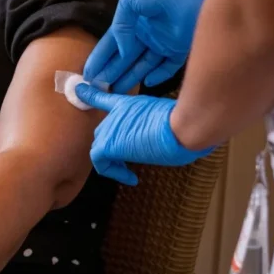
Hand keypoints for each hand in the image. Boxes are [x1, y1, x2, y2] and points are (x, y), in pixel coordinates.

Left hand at [75, 87, 213, 184]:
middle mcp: (115, 114)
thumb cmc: (185, 120)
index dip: (93, 98)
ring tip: (125, 170)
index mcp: (128, 103)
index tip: (84, 95)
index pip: (104, 100)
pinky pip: (101, 162)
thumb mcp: (172, 113)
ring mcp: (111, 129)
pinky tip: (131, 178)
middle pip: (104, 129)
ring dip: (112, 159)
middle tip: (125, 157)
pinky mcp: (109, 146)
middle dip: (111, 143)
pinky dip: (113, 172)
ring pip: (101, 145)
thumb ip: (171, 118)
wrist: (182, 126)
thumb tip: (189, 132)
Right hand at [84, 0, 214, 92]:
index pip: (112, 44)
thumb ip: (121, 25)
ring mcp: (163, 42)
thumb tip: (121, 50)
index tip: (88, 75)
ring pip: (142, 65)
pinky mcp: (180, 49)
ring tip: (116, 92)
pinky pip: (167, 67)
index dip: (100, 59)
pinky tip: (147, 83)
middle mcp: (145, 34)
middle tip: (99, 90)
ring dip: (130, 78)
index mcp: (132, 21)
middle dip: (111, 73)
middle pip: (125, 58)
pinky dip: (158, 76)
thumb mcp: (132, 0)